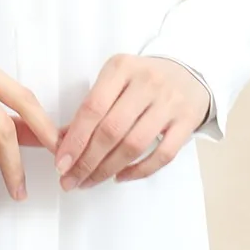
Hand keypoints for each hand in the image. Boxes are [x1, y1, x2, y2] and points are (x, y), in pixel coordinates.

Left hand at [54, 55, 210, 190]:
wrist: (187, 73)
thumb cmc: (142, 79)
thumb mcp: (115, 79)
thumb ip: (92, 106)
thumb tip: (62, 140)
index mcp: (121, 67)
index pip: (93, 107)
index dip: (76, 138)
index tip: (61, 162)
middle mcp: (146, 83)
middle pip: (111, 130)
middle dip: (87, 160)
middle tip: (71, 179)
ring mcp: (169, 103)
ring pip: (134, 145)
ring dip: (107, 169)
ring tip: (89, 181)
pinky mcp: (186, 122)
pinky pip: (162, 155)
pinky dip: (139, 171)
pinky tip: (120, 176)